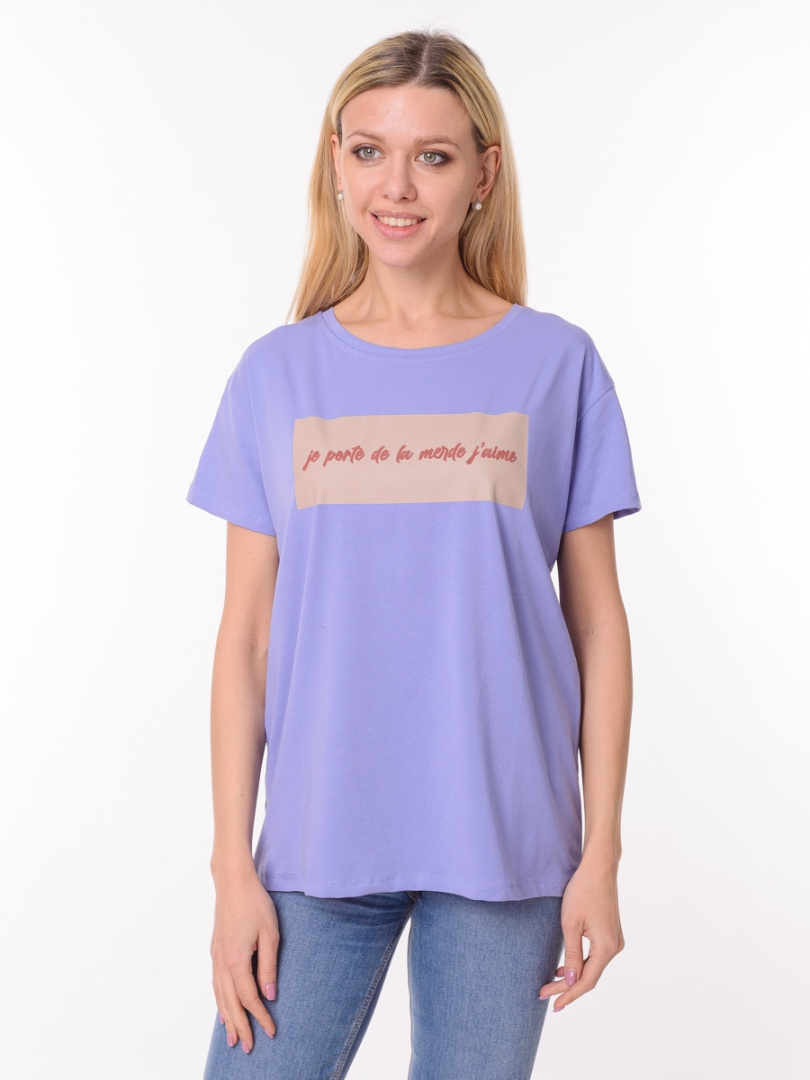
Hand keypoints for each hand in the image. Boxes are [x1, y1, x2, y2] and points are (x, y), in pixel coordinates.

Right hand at [211, 867, 278, 1051]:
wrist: (233, 882)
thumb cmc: (255, 904)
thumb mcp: (270, 934)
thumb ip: (268, 966)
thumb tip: (270, 994)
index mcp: (236, 961)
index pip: (250, 998)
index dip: (261, 1017)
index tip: (271, 1031)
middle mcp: (222, 963)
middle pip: (230, 1003)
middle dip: (240, 1026)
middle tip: (248, 1048)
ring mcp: (216, 957)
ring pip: (219, 996)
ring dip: (227, 1018)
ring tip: (232, 1038)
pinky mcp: (215, 951)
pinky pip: (215, 984)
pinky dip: (219, 1001)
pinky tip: (222, 1009)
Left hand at [538, 856, 624, 1010]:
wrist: (599, 868)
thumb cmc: (582, 891)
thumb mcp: (571, 924)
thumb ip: (572, 956)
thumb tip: (572, 982)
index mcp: (607, 948)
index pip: (586, 981)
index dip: (569, 994)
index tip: (552, 1004)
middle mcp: (615, 947)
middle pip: (590, 977)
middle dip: (567, 988)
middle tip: (545, 995)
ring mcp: (615, 941)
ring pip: (592, 968)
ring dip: (573, 977)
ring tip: (551, 985)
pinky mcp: (610, 934)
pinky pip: (595, 957)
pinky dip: (580, 965)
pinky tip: (564, 968)